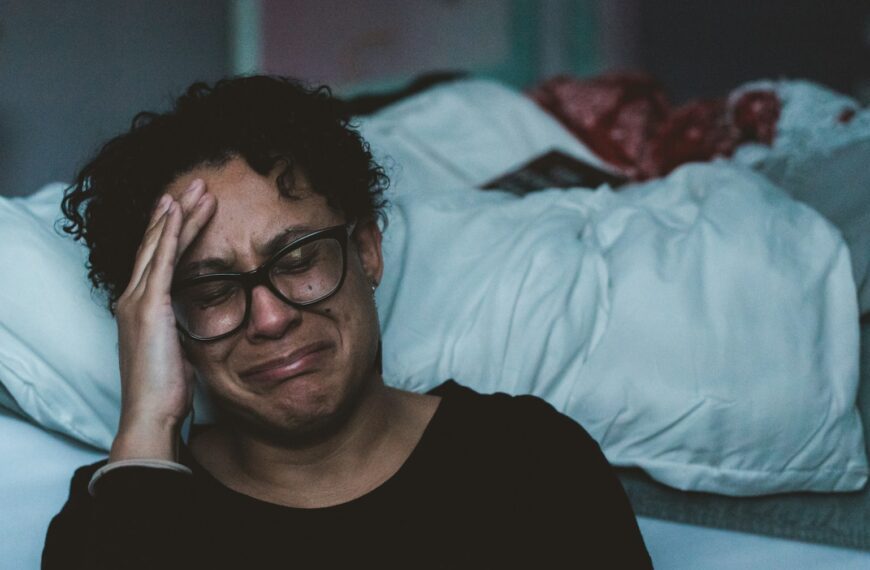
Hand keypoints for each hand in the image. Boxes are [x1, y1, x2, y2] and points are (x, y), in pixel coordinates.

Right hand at [109, 180, 215, 461]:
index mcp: (140, 308)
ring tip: (198, 188)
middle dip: (176, 212)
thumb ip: (181, 327)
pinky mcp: (149, 307)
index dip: (171, 230)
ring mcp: (138, 300)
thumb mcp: (177, 350)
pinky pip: (162, 260)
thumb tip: (198, 318)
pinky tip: (180, 211)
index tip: (187, 208)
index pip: (156, 259)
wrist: (152, 414)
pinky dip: (171, 232)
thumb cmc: (166, 390)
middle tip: (196, 185)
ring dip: (179, 214)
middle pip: (155, 244)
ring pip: (160, 245)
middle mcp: (133, 298)